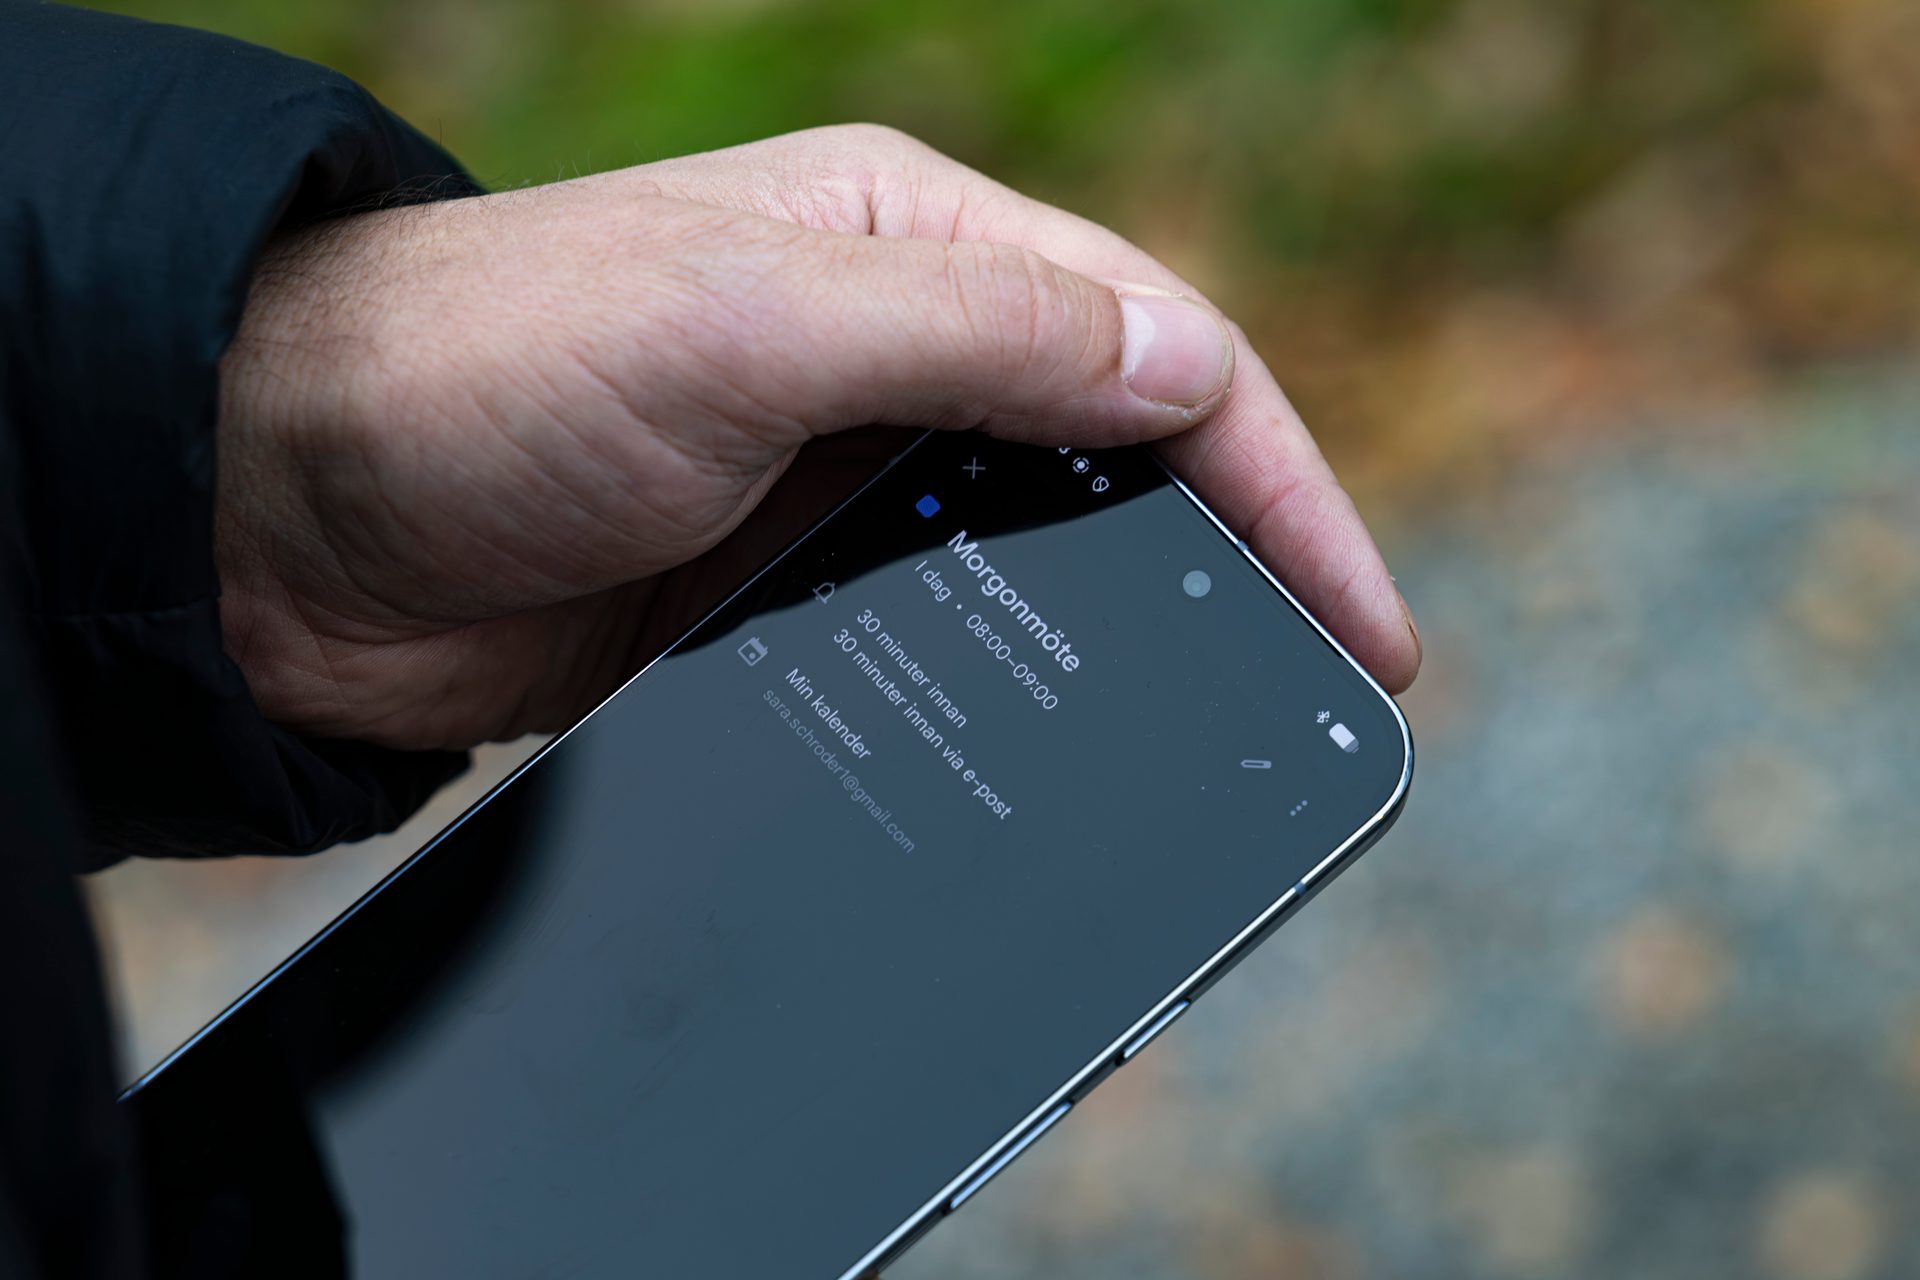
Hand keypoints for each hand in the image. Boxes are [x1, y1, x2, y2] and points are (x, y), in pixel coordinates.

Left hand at [217, 125, 1418, 749]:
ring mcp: (826, 482)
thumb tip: (1191, 363)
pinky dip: (1005, 687)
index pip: (1157, 354)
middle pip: (1116, 460)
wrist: (279, 513)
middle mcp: (885, 354)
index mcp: (908, 245)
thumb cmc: (492, 369)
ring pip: (1031, 559)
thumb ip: (982, 336)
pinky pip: (929, 636)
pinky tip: (1045, 752)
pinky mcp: (765, 591)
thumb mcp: (754, 320)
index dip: (1282, 484)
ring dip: (1127, 637)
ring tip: (1208, 746)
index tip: (1362, 625)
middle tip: (1315, 694)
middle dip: (1234, 565)